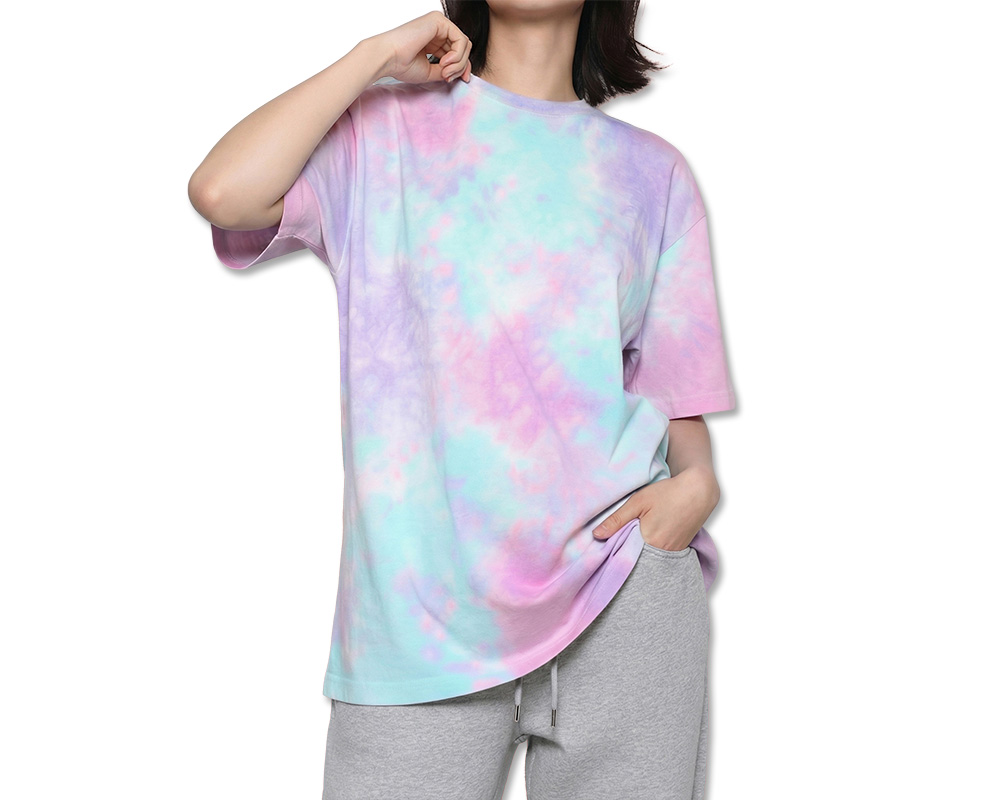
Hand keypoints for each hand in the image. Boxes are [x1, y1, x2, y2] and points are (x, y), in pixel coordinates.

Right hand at [372, 11, 472, 84]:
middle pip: (463, 47)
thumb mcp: (431, 71)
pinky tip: (444, 62)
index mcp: (434, 40)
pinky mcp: (439, 21)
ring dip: (459, 62)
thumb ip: (448, 70)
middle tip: (448, 77)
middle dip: (461, 66)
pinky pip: (460, 39)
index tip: (463, 80)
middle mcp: (437, 29)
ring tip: (445, 72)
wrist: (387, 58)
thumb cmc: (402, 65)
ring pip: (464, 44)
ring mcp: (438, 23)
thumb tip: (462, 73)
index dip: (463, 67)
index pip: (458, 51)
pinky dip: (457, 54)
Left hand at [593, 467, 720, 550]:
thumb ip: (616, 520)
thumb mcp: (638, 502)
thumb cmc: (668, 493)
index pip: (625, 556)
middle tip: (616, 547)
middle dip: (626, 556)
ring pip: (649, 559)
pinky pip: (661, 557)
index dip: (614, 553)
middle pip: (637, 560)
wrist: (698, 491)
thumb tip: (596, 535)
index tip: (604, 550)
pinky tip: (647, 543)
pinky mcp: (680, 549)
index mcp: (648, 541)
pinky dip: (652, 552)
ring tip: (631, 543)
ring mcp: (672, 552)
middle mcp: (661, 551)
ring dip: (640, 554)